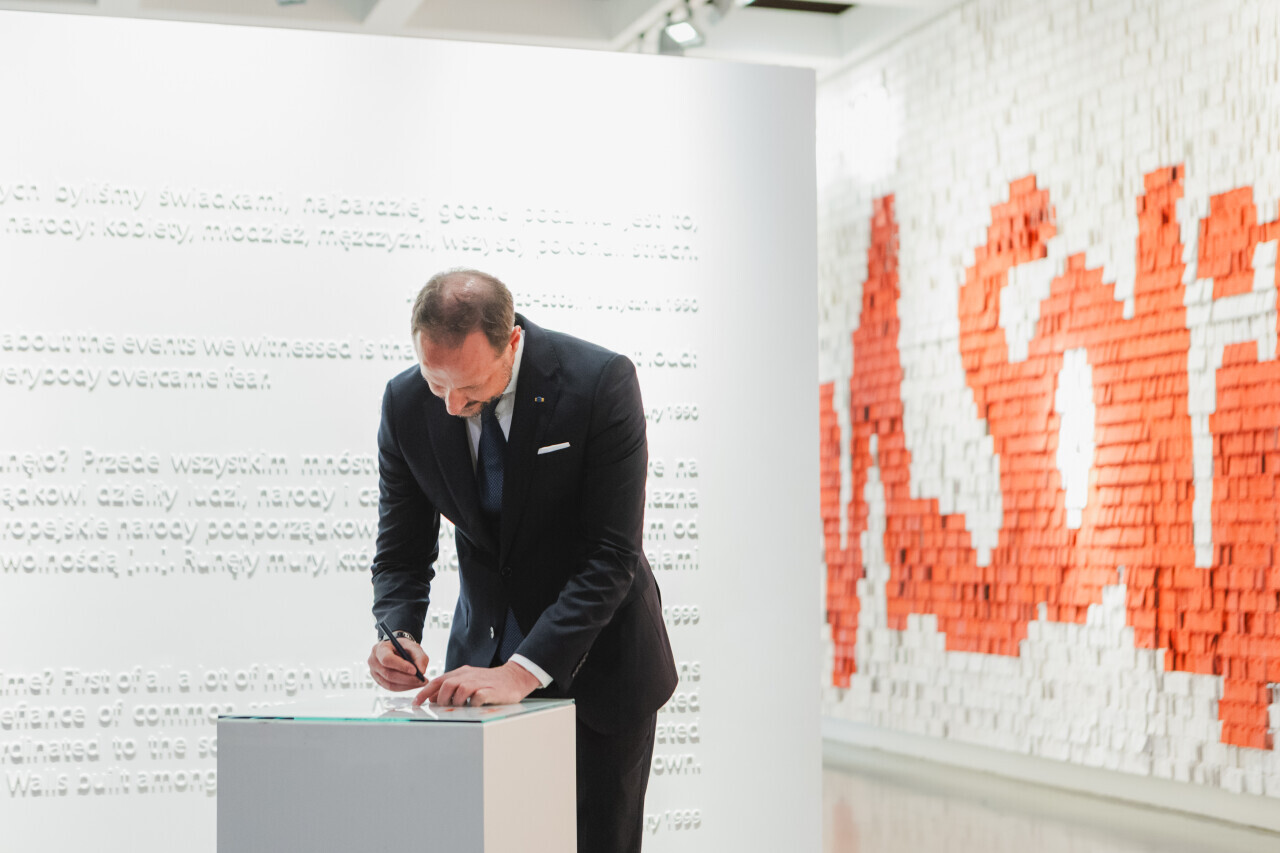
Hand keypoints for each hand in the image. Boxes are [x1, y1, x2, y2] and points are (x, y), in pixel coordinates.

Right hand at [368, 638, 428, 691]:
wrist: (395, 649)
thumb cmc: (403, 647)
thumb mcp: (413, 646)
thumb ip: (419, 656)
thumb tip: (422, 671)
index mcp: (379, 649)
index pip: (387, 659)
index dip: (401, 666)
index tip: (415, 670)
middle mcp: (373, 661)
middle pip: (389, 674)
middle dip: (407, 679)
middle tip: (422, 680)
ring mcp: (374, 673)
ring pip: (390, 684)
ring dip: (407, 685)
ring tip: (421, 682)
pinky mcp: (379, 681)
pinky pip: (391, 688)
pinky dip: (404, 687)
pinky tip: (414, 684)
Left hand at [414, 662, 539, 707]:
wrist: (514, 677)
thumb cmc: (489, 682)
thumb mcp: (469, 680)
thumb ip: (452, 687)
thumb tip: (433, 698)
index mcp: (461, 673)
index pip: (438, 681)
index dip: (425, 692)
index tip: (416, 703)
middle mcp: (468, 676)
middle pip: (447, 685)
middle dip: (442, 700)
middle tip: (445, 708)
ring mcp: (480, 683)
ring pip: (460, 691)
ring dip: (456, 702)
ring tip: (461, 708)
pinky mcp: (490, 691)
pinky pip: (477, 698)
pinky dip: (473, 704)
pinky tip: (475, 707)